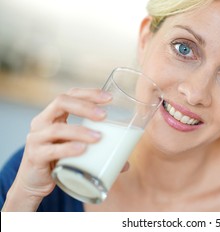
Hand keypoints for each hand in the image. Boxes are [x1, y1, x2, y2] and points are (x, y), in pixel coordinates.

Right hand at [3, 88, 111, 210]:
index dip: (89, 93)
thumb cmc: (59, 161)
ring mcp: (36, 139)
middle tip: (104, 115)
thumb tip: (126, 163)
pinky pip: (51, 150)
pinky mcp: (35, 157)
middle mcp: (42, 122)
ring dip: (80, 131)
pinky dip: (68, 149)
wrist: (34, 184)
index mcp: (53, 115)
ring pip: (56, 128)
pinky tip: (82, 150)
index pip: (70, 95)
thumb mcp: (76, 149)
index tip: (109, 98)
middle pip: (61, 102)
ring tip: (99, 137)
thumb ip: (98, 151)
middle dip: (85, 106)